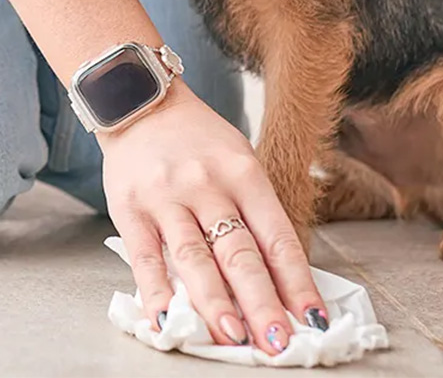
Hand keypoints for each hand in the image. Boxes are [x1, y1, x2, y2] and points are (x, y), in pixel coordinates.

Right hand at [100, 85, 329, 353]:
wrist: (139, 101)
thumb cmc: (195, 139)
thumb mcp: (237, 161)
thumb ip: (253, 214)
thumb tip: (276, 280)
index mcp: (244, 173)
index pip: (277, 238)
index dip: (297, 283)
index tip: (312, 320)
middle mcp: (207, 185)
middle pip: (240, 254)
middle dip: (262, 304)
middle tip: (277, 341)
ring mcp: (167, 198)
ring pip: (195, 259)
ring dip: (216, 304)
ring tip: (232, 338)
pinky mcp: (130, 209)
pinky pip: (145, 257)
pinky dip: (156, 292)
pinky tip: (167, 319)